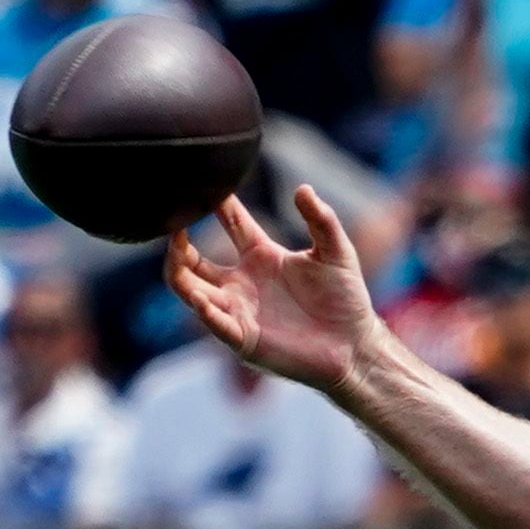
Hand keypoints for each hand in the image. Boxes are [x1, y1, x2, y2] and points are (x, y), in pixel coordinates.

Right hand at [159, 186, 384, 399]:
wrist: (356, 346)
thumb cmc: (346, 300)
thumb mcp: (335, 252)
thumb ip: (321, 220)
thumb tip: (303, 188)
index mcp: (261, 255)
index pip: (231, 221)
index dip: (216, 202)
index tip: (202, 181)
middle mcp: (242, 281)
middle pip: (193, 260)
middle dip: (177, 243)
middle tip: (173, 223)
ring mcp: (239, 309)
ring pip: (190, 289)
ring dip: (178, 272)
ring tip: (176, 251)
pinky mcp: (245, 338)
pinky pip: (216, 323)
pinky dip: (206, 311)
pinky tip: (200, 299)